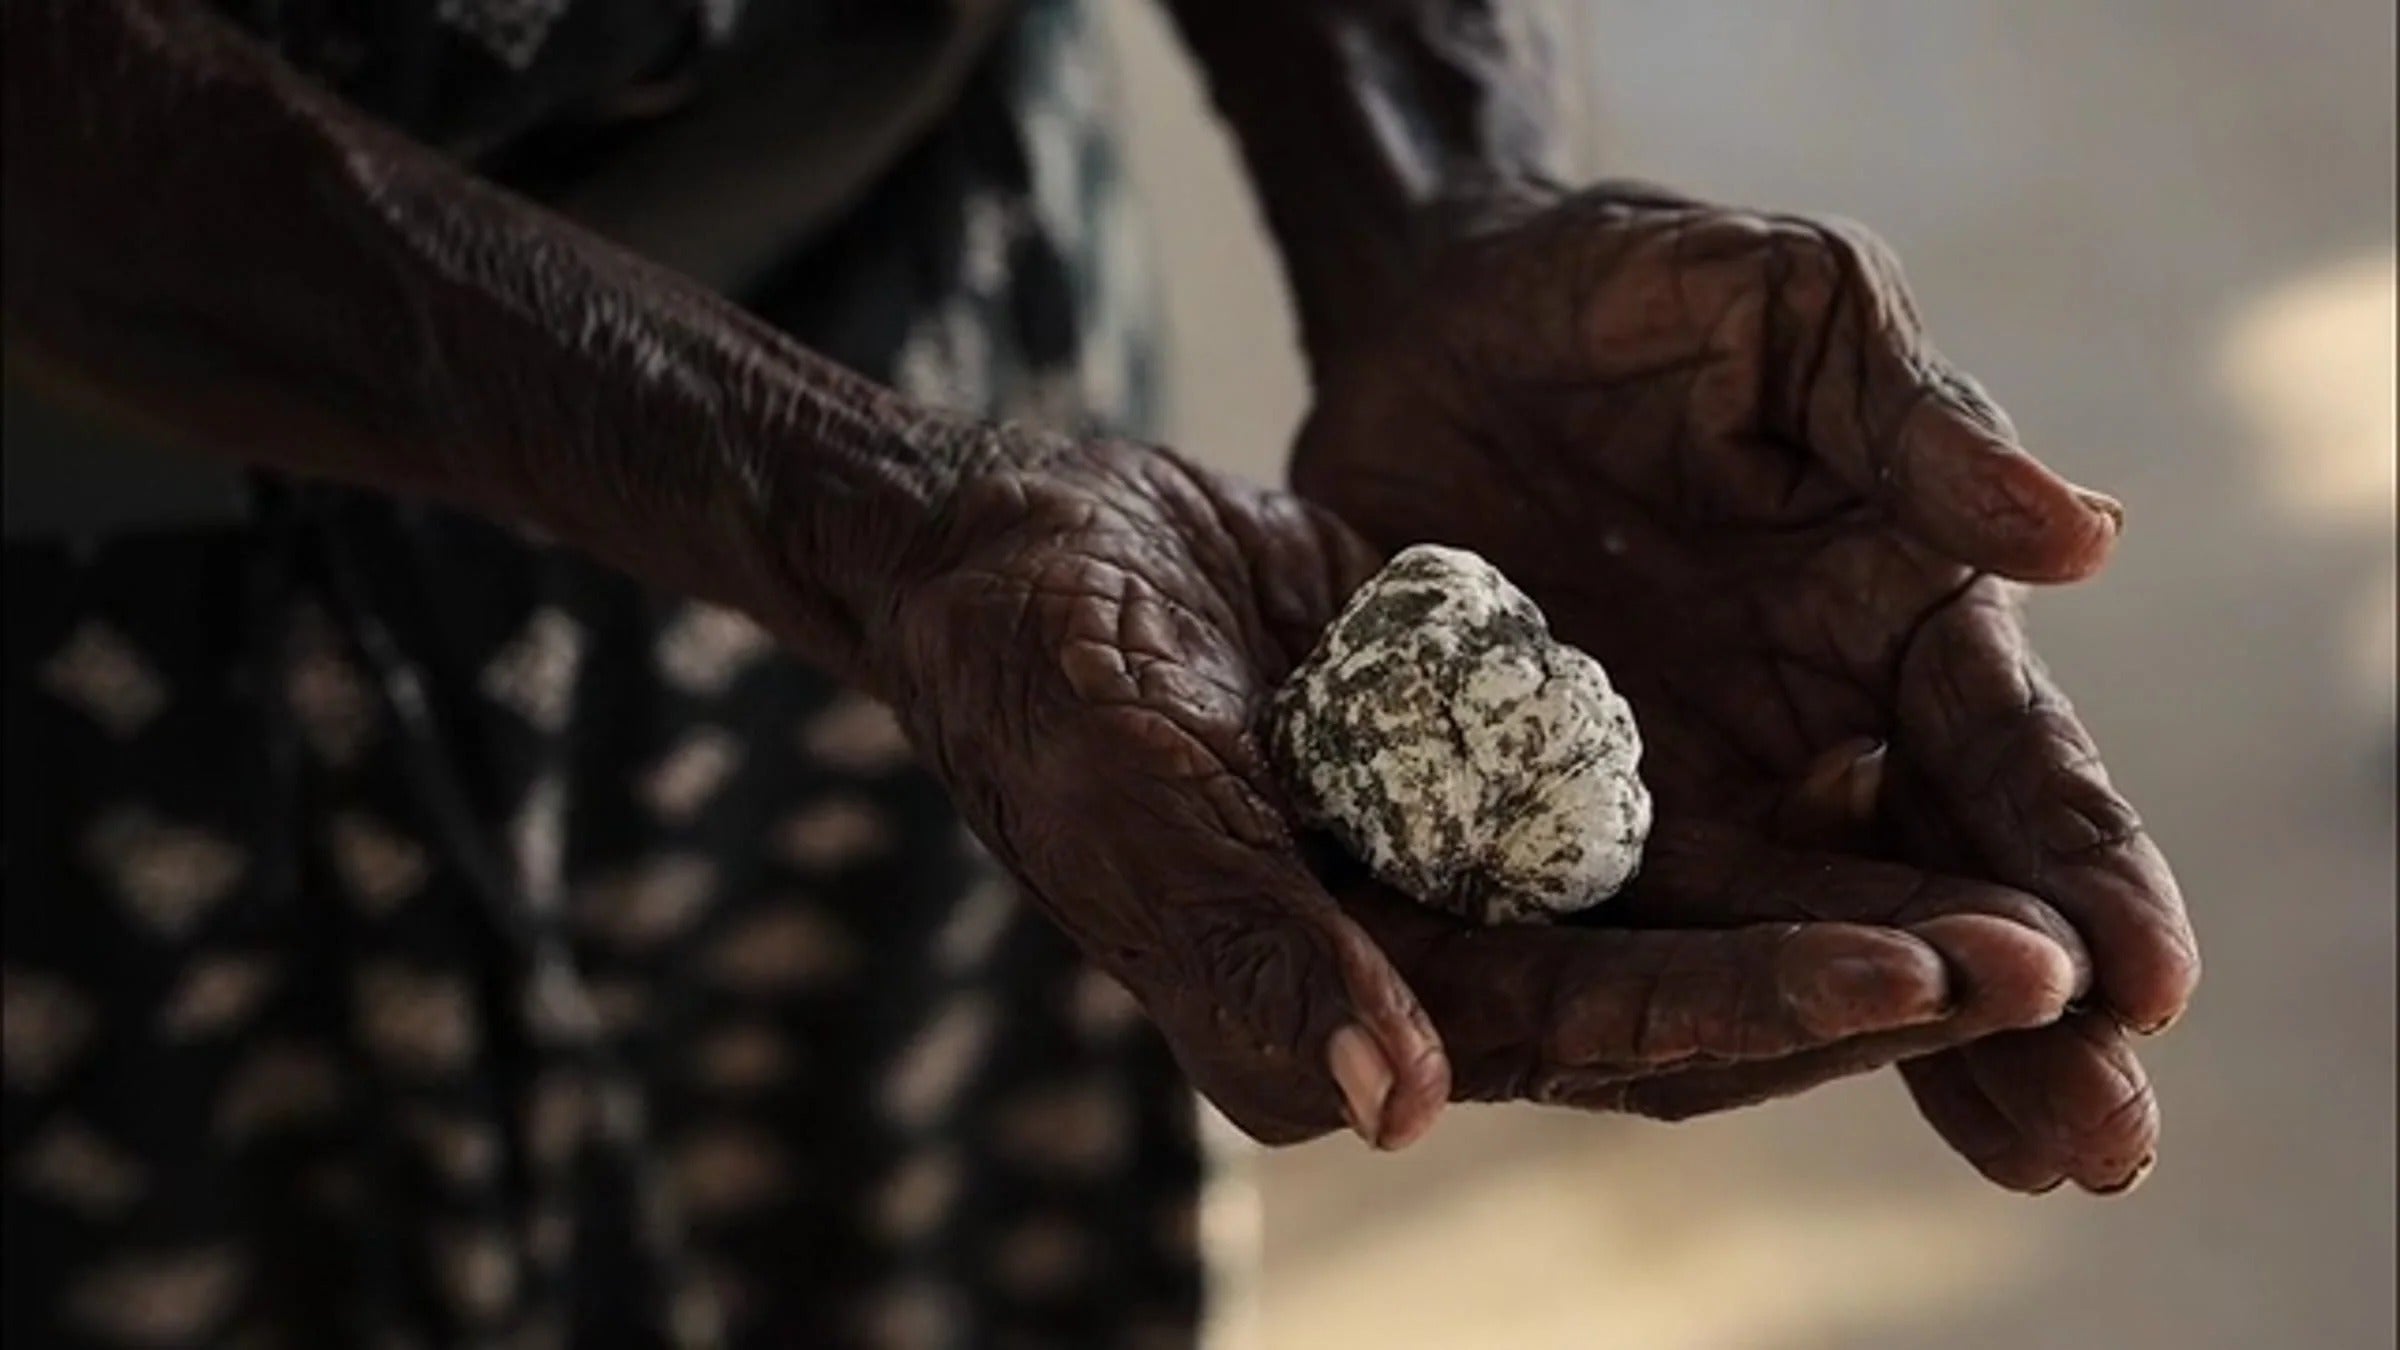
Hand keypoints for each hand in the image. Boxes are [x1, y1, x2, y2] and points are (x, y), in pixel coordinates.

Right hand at [875, 432, 2081, 1147]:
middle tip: (2047, 964)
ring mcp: (1462, 873)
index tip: (1921, 977)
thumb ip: (1243, 950)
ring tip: (2020, 896)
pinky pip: (1650, 801)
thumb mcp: (1121, 792)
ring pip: (1689, 910)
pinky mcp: (1486, 772)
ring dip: (1844, 906)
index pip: (1581, 1034)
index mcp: (1342, 1015)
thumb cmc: (1033, 674)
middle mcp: (1419, 968)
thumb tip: (1391, 1111)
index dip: (1750, 1013)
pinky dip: (1765, 805)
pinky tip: (1894, 780)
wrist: (1013, 549)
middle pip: (1672, 1001)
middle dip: (1853, 990)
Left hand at [1292, 183, 2199, 1189]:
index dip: (2085, 863)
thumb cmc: (1641, 293)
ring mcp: (1681, 784)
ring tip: (2008, 1158)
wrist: (1443, 312)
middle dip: (2023, 1012)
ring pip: (1798, 940)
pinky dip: (1674, 1003)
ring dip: (1887, 1045)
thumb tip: (2084, 541)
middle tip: (2099, 1143)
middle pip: (1935, 885)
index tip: (2149, 979)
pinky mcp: (1542, 812)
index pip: (2013, 754)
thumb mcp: (1792, 308)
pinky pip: (1609, 920)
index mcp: (1902, 609)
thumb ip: (1916, 420)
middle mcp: (1813, 725)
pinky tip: (1720, 1086)